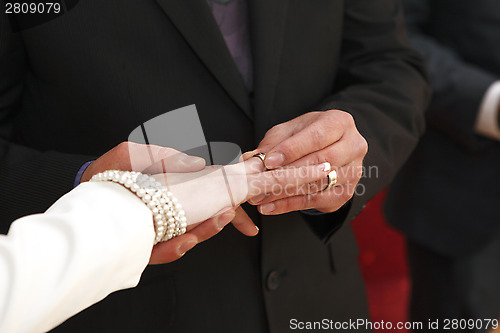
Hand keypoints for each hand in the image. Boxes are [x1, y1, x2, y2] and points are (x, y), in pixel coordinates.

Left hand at [80, 142, 243, 263]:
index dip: (233, 200)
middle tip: (236, 218)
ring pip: (190, 236)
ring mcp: (159, 228)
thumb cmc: (111, 169)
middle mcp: (171, 211)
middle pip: (206, 219)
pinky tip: (186, 241)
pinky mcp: (144, 244)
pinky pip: (164, 252)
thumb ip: (164, 156)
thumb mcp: (135, 153)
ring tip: (215, 222)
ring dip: (205, 232)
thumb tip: (198, 163)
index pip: (211, 194)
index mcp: (175, 188)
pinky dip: (177, 248)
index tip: (250, 202)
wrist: (82, 187)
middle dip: (225, 221)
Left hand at [242, 110, 367, 214]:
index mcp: (340, 123)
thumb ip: (273, 142)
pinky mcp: (346, 193)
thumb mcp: (289, 131)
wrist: (329, 148)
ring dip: (285, 192)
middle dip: (288, 173)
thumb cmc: (306, 136)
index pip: (317, 137)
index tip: (268, 160)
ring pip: (317, 184)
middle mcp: (354, 146)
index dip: (292, 150)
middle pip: (321, 162)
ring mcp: (353, 172)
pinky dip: (290, 205)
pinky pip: (316, 201)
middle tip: (260, 182)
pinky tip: (270, 207)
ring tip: (260, 197)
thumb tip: (251, 158)